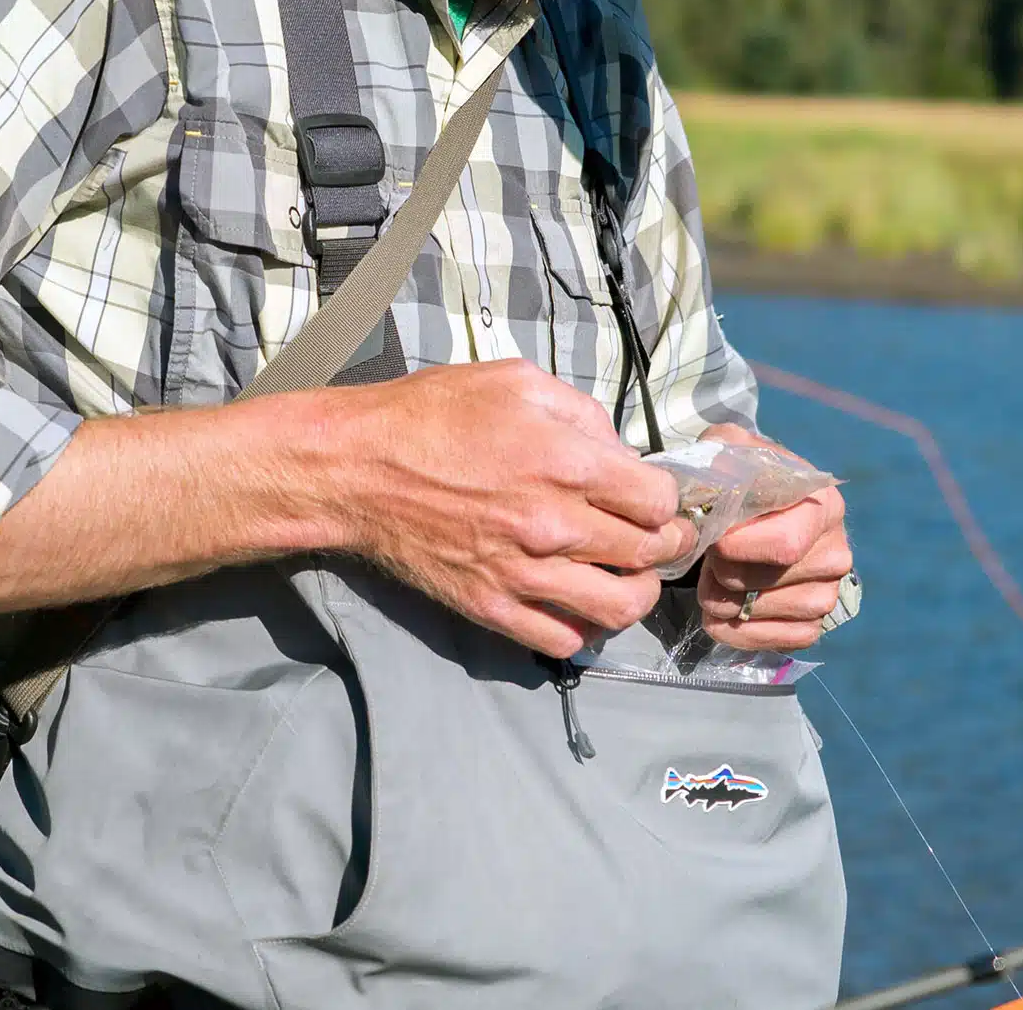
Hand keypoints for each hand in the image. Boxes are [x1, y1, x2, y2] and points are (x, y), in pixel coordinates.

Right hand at [315, 359, 693, 658]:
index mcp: (566, 463)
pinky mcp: (492, 608)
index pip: (658, 501)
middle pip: (648, 554)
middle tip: (657, 537)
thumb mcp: (515, 382)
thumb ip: (581, 413)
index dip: (665, 498)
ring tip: (629, 577)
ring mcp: (523, 574)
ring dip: (637, 593)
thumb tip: (619, 453)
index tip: (653, 496)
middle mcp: (553, 525)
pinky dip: (585, 628)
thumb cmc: (431, 415)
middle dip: (664, 544)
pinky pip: (564, 640)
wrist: (358, 469)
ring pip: (619, 609)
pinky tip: (580, 603)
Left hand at [698, 477, 850, 652]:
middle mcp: (835, 552)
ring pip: (761, 612)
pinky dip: (735, 632)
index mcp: (823, 504)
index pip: (783, 545)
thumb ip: (722, 461)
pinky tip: (722, 613)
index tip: (711, 536)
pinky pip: (770, 640)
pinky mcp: (813, 625)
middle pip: (764, 580)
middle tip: (708, 556)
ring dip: (720, 601)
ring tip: (713, 578)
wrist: (756, 510)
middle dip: (719, 571)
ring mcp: (828, 593)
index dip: (735, 547)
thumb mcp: (731, 451)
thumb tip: (711, 498)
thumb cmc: (743, 480)